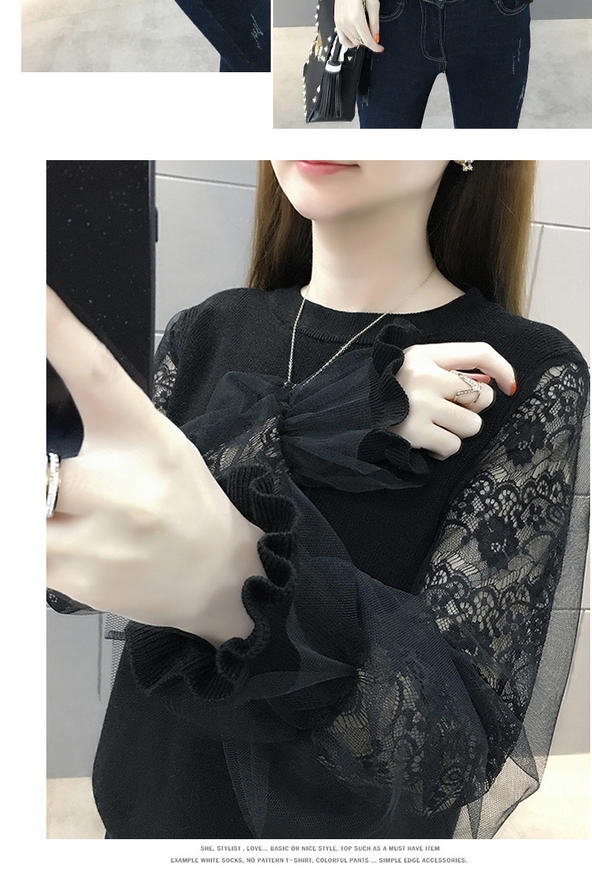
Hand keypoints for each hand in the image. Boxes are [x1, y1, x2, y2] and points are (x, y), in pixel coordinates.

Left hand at [46, 287, 261, 643]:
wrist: (220, 575)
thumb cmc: (185, 501)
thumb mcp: (157, 440)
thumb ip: (99, 415)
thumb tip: (32, 385)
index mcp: (145, 437)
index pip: (96, 372)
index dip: (55, 329)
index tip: (30, 293)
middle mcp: (122, 487)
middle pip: (29, 456)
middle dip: (24, 456)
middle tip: (42, 458)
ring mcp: (98, 540)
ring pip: (19, 507)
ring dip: (25, 497)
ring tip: (54, 496)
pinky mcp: (75, 581)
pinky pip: (21, 554)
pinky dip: (27, 537)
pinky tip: (63, 535)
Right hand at [334, 0, 383, 51]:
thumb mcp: (373, 3)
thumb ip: (374, 22)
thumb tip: (376, 37)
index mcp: (356, 18)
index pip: (367, 40)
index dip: (375, 47)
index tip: (380, 48)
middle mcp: (346, 22)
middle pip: (360, 41)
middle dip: (368, 41)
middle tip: (374, 35)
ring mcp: (340, 22)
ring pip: (352, 41)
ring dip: (360, 40)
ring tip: (365, 34)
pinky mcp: (336, 21)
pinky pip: (342, 38)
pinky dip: (349, 41)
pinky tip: (355, 39)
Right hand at [392, 342, 516, 459]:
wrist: (351, 416)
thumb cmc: (389, 392)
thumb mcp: (415, 369)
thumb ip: (451, 371)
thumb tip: (492, 382)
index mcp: (425, 355)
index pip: (479, 352)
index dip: (503, 368)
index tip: (510, 386)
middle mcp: (424, 376)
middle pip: (482, 395)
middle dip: (472, 409)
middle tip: (447, 411)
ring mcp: (420, 405)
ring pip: (472, 425)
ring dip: (458, 432)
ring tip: (434, 427)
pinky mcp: (415, 432)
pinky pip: (452, 445)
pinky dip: (443, 449)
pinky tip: (426, 441)